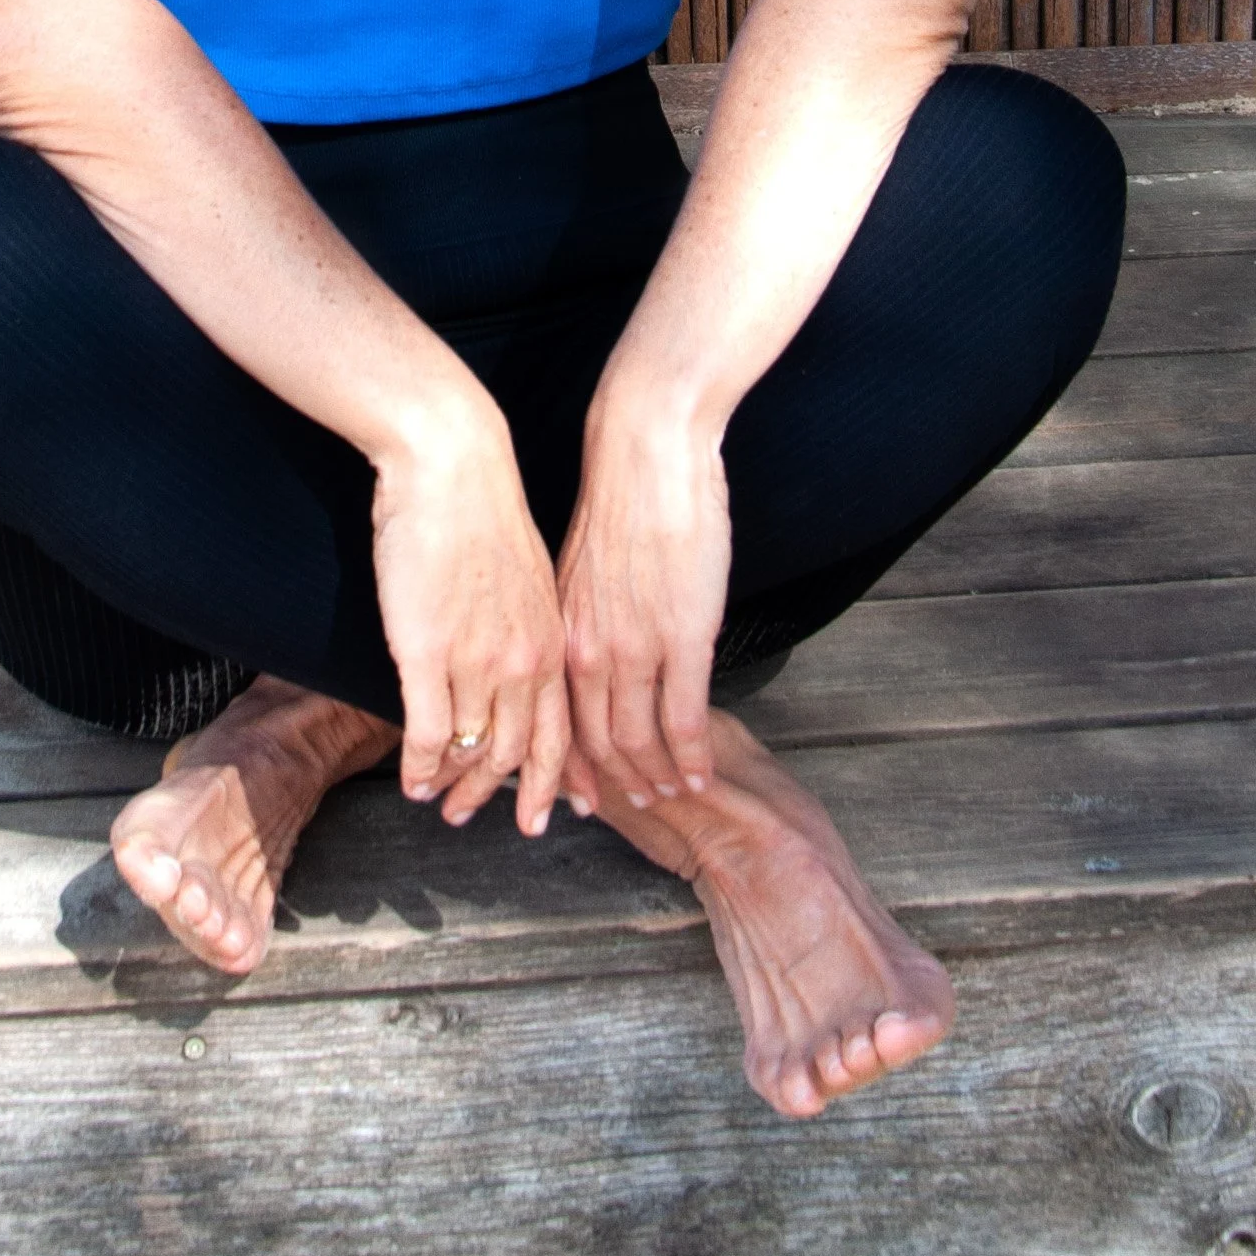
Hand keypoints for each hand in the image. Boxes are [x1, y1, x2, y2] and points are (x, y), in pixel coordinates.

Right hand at [372, 397, 570, 833]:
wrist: (451, 463)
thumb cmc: (480, 510)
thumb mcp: (527, 577)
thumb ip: (527, 625)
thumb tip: (515, 659)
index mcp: (553, 641)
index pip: (563, 731)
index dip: (557, 779)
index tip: (551, 812)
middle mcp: (525, 660)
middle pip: (519, 753)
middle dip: (501, 796)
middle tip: (477, 818)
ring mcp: (477, 659)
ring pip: (474, 750)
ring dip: (457, 787)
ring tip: (441, 804)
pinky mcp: (426, 652)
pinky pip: (430, 732)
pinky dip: (422, 766)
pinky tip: (412, 781)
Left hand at [557, 382, 729, 809]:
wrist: (646, 447)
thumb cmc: (621, 496)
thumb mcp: (582, 567)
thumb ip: (586, 613)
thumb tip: (597, 641)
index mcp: (560, 631)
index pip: (555, 717)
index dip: (566, 763)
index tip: (575, 792)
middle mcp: (587, 648)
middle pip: (591, 741)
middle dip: (608, 784)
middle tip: (631, 808)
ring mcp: (635, 646)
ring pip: (638, 739)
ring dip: (654, 776)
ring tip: (669, 797)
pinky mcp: (683, 637)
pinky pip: (684, 719)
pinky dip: (691, 757)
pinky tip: (700, 775)